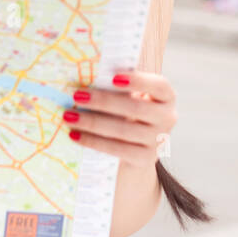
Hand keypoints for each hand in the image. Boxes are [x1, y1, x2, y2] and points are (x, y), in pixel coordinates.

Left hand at [62, 70, 177, 169]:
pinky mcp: (145, 159)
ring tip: (69, 116)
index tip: (113, 77)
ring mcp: (158, 140)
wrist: (135, 148)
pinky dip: (94, 142)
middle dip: (104, 102)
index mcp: (166, 96)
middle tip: (77, 96)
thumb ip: (117, 87)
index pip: (159, 86)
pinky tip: (75, 136)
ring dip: (93, 122)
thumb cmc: (127, 111)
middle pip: (136, 108)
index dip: (139, 81)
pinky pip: (118, 150)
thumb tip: (87, 77)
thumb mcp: (129, 97)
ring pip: (124, 130)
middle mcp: (168, 118)